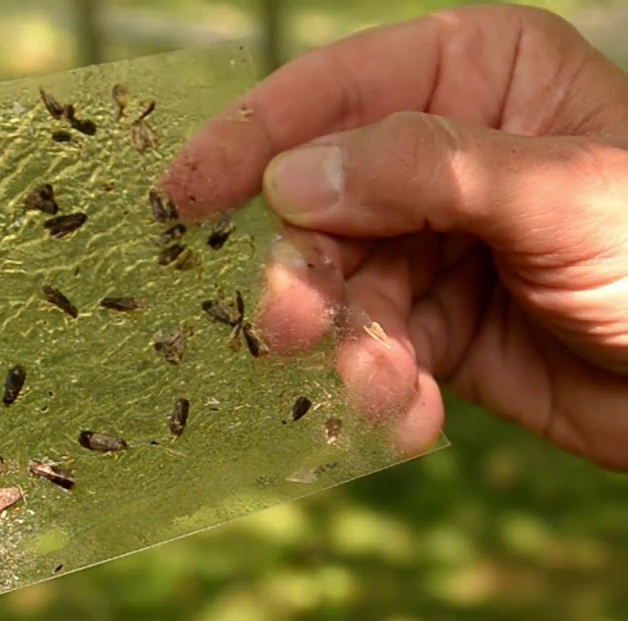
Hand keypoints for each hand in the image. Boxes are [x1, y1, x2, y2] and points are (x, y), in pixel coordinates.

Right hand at [161, 4, 627, 469]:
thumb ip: (422, 173)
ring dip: (349, 344)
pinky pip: (370, 349)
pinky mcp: (431, 324)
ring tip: (381, 384)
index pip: (334, 93)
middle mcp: (438, 154)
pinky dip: (379, 388)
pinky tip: (408, 416)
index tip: (184, 195)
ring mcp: (430, 241)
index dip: (252, 141)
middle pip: (317, 202)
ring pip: (336, 286)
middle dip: (303, 270)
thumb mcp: (559, 196)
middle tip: (284, 328)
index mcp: (473, 79)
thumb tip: (290, 179)